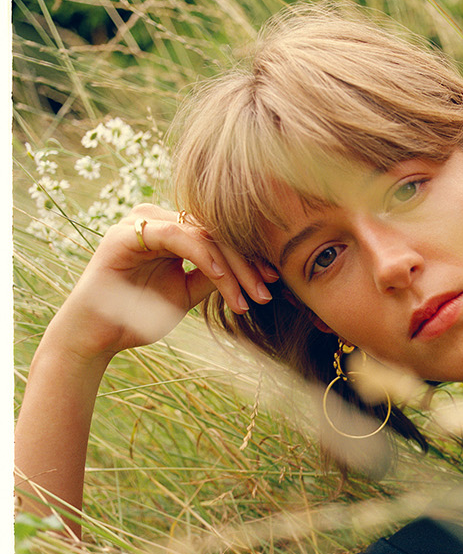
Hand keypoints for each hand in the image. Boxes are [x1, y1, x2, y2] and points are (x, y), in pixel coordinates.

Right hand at [46, 204, 278, 363]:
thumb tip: (252, 269)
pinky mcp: (127, 233)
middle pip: (215, 232)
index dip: (249, 258)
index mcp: (170, 229)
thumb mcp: (188, 293)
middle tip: (268, 291)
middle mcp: (155, 218)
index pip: (219, 236)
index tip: (273, 282)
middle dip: (246, 264)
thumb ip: (213, 276)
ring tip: (249, 297)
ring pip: (202, 234)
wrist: (98, 335)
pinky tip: (223, 279)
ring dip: (231, 267)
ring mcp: (140, 221)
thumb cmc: (139, 314)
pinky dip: (205, 257)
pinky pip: (177, 237)